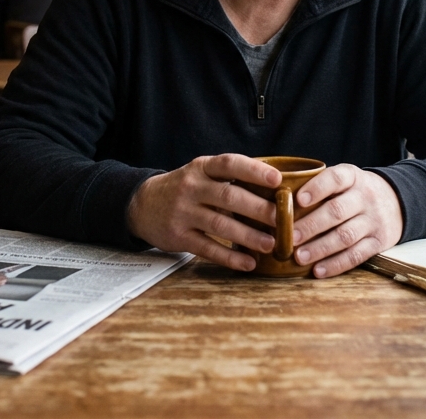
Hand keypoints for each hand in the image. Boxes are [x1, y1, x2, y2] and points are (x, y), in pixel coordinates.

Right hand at [126, 154, 281, 271]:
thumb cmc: (185, 188)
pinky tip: (248, 262)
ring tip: (271, 244)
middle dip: (258, 209)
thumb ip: (230, 179)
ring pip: (220, 225)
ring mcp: (183, 212)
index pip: (230, 164)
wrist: (143, 204)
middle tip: (283, 219)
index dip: (254, 171)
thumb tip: (275, 191)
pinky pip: (207, 248)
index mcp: (202, 168)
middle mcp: (191, 187)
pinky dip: (229, 257)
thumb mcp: (202, 173)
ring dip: (248, 236)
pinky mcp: (178, 236)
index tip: (277, 180)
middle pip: (228, 197)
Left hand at [289, 165, 403, 278]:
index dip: (317, 188)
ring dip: (321, 248)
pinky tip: (319, 270)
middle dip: (311, 225)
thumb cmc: (355, 192)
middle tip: (290, 237)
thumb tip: (279, 202)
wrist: (398, 201)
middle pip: (337, 211)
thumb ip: (319, 186)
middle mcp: (365, 197)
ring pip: (346, 236)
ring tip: (300, 257)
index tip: (298, 199)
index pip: (335, 178)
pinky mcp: (380, 242)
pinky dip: (336, 264)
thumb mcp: (345, 180)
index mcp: (352, 177)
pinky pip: (357, 255)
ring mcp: (374, 220)